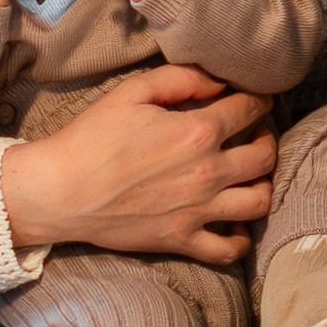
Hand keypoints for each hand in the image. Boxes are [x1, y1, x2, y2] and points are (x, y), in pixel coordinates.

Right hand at [0, 67, 276, 267]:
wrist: (60, 191)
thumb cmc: (92, 137)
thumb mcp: (133, 92)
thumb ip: (182, 78)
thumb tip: (219, 80)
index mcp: (198, 132)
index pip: (250, 109)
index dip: (258, 98)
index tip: (254, 97)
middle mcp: (208, 172)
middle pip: (265, 155)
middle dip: (266, 137)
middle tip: (253, 133)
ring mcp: (198, 211)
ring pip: (260, 201)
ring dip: (262, 183)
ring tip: (248, 174)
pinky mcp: (182, 240)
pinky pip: (231, 248)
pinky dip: (241, 236)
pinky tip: (232, 219)